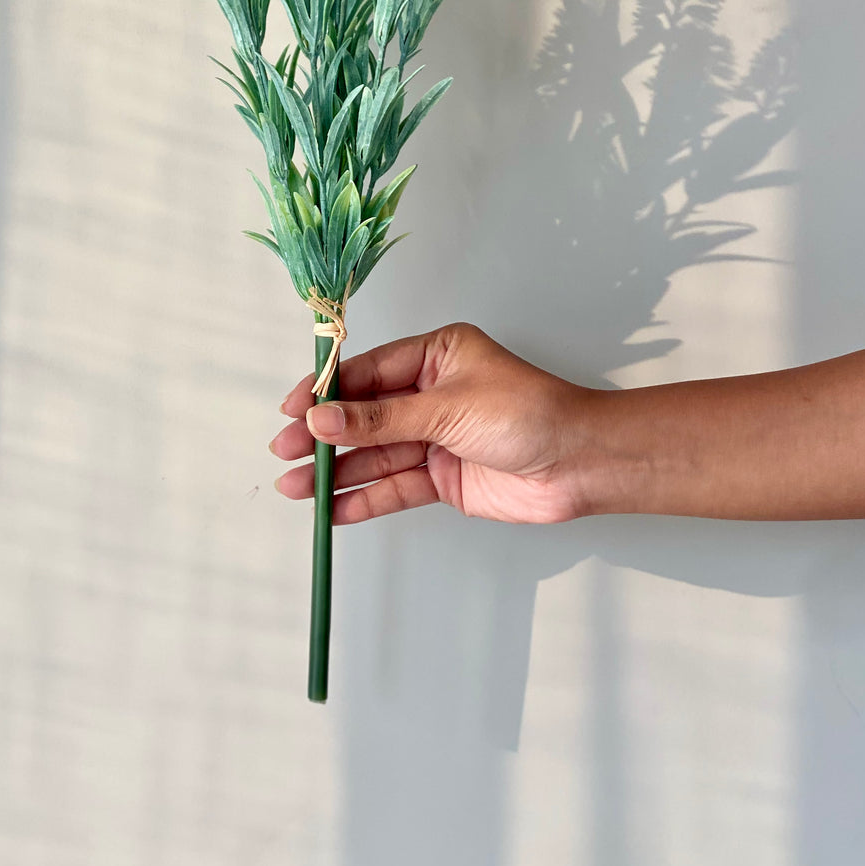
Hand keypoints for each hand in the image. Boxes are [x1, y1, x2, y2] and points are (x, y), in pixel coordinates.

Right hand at [269, 322, 592, 524]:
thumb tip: (323, 418)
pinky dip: (366, 498)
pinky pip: (396, 485)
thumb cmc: (529, 414)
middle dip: (324, 435)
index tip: (291, 409)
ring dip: (338, 471)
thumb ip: (382, 418)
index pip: (368, 371)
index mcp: (435, 355)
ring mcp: (436, 436)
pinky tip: (334, 510)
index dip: (326, 391)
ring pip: (376, 454)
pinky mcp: (444, 477)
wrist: (581, 464)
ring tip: (297, 488)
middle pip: (365, 415)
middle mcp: (431, 392)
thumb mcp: (448, 408)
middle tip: (283, 452)